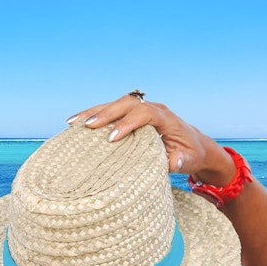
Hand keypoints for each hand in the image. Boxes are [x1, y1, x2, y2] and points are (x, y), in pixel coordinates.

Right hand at [67, 94, 236, 185]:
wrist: (194, 145)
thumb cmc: (190, 154)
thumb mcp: (189, 160)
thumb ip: (180, 161)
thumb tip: (172, 162)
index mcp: (166, 118)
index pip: (145, 114)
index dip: (128, 123)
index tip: (112, 138)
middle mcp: (153, 108)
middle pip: (127, 103)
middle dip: (106, 113)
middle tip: (87, 126)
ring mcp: (142, 109)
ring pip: (116, 104)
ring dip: (94, 111)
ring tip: (72, 123)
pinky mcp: (133, 115)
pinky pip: (112, 110)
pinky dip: (94, 115)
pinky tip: (76, 124)